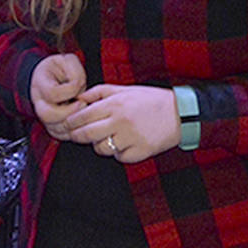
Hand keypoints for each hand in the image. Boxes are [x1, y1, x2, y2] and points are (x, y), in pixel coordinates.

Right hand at [30, 53, 86, 138]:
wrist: (50, 76)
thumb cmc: (59, 68)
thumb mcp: (68, 61)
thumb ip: (75, 72)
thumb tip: (78, 88)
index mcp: (41, 83)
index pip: (52, 93)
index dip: (69, 93)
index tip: (80, 93)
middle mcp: (39, 102)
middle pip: (48, 115)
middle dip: (69, 113)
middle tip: (83, 105)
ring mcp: (43, 115)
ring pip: (54, 128)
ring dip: (72, 124)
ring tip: (83, 114)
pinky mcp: (51, 125)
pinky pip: (59, 135)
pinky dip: (72, 132)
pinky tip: (81, 123)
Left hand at [66, 83, 180, 163]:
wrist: (180, 114)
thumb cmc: (151, 100)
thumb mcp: (126, 89)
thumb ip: (100, 92)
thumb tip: (79, 98)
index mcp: (115, 104)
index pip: (83, 116)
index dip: (71, 122)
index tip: (66, 125)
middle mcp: (120, 121)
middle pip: (86, 134)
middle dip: (76, 136)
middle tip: (74, 136)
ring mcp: (130, 138)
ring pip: (101, 148)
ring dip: (99, 145)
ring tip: (108, 138)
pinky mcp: (139, 152)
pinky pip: (118, 157)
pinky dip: (118, 153)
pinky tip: (125, 144)